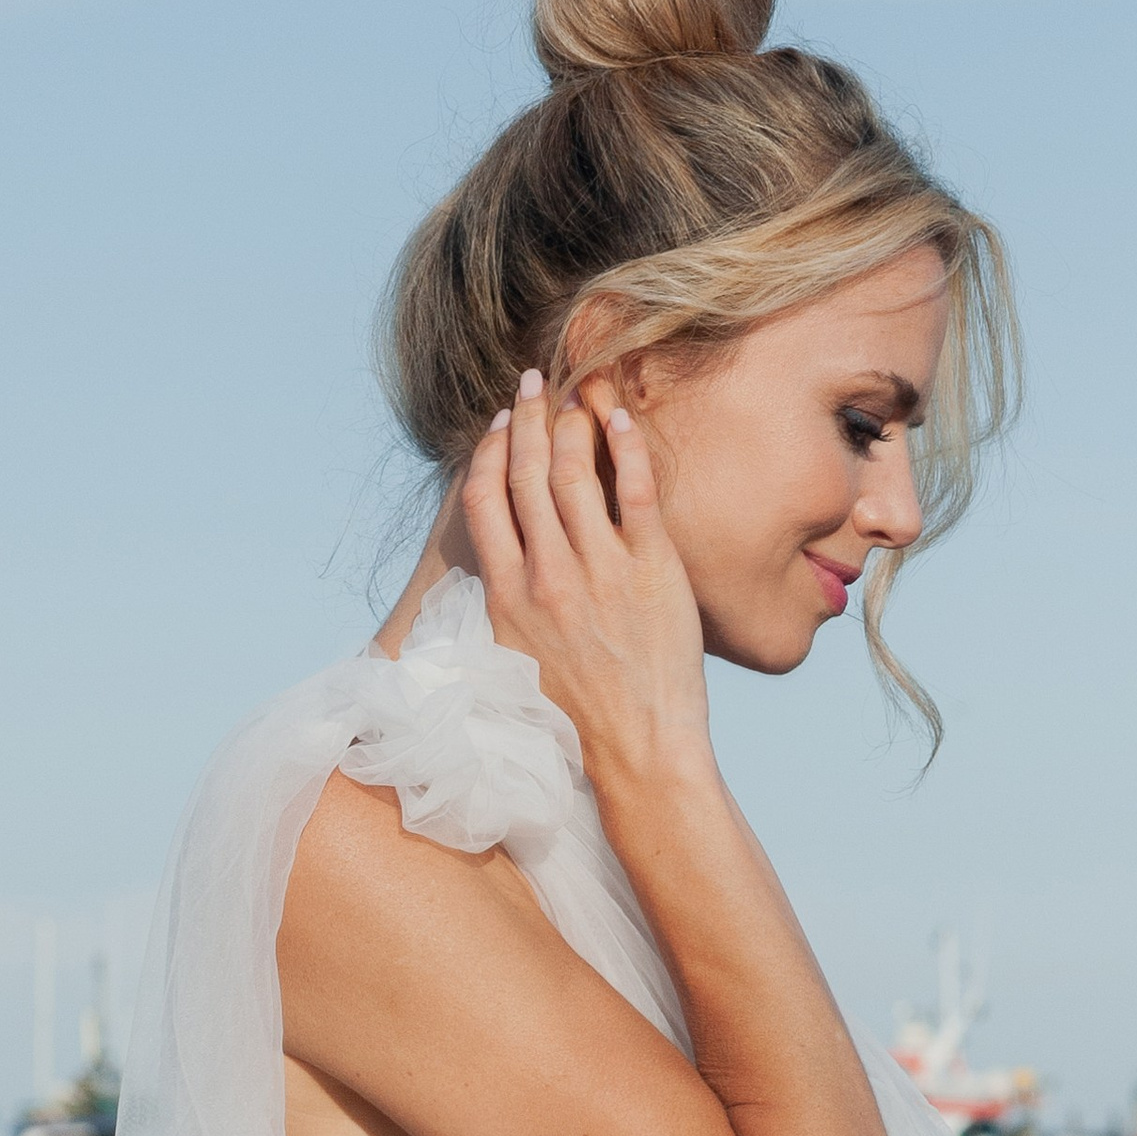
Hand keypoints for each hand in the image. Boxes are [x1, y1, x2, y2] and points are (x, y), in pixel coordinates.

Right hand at [460, 371, 713, 793]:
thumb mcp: (515, 661)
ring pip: (576, 471)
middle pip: (526, 472)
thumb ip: (503, 608)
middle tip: (531, 381)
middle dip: (525, 417)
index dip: (487, 451)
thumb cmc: (576, 720)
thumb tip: (495, 571)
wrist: (637, 754)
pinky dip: (626, 446)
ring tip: (574, 392)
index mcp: (506, 595)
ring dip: (571, 421)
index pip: (484, 499)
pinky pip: (637, 490)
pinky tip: (622, 416)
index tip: (496, 425)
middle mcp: (548, 575)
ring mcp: (601, 569)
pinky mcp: (652, 570)